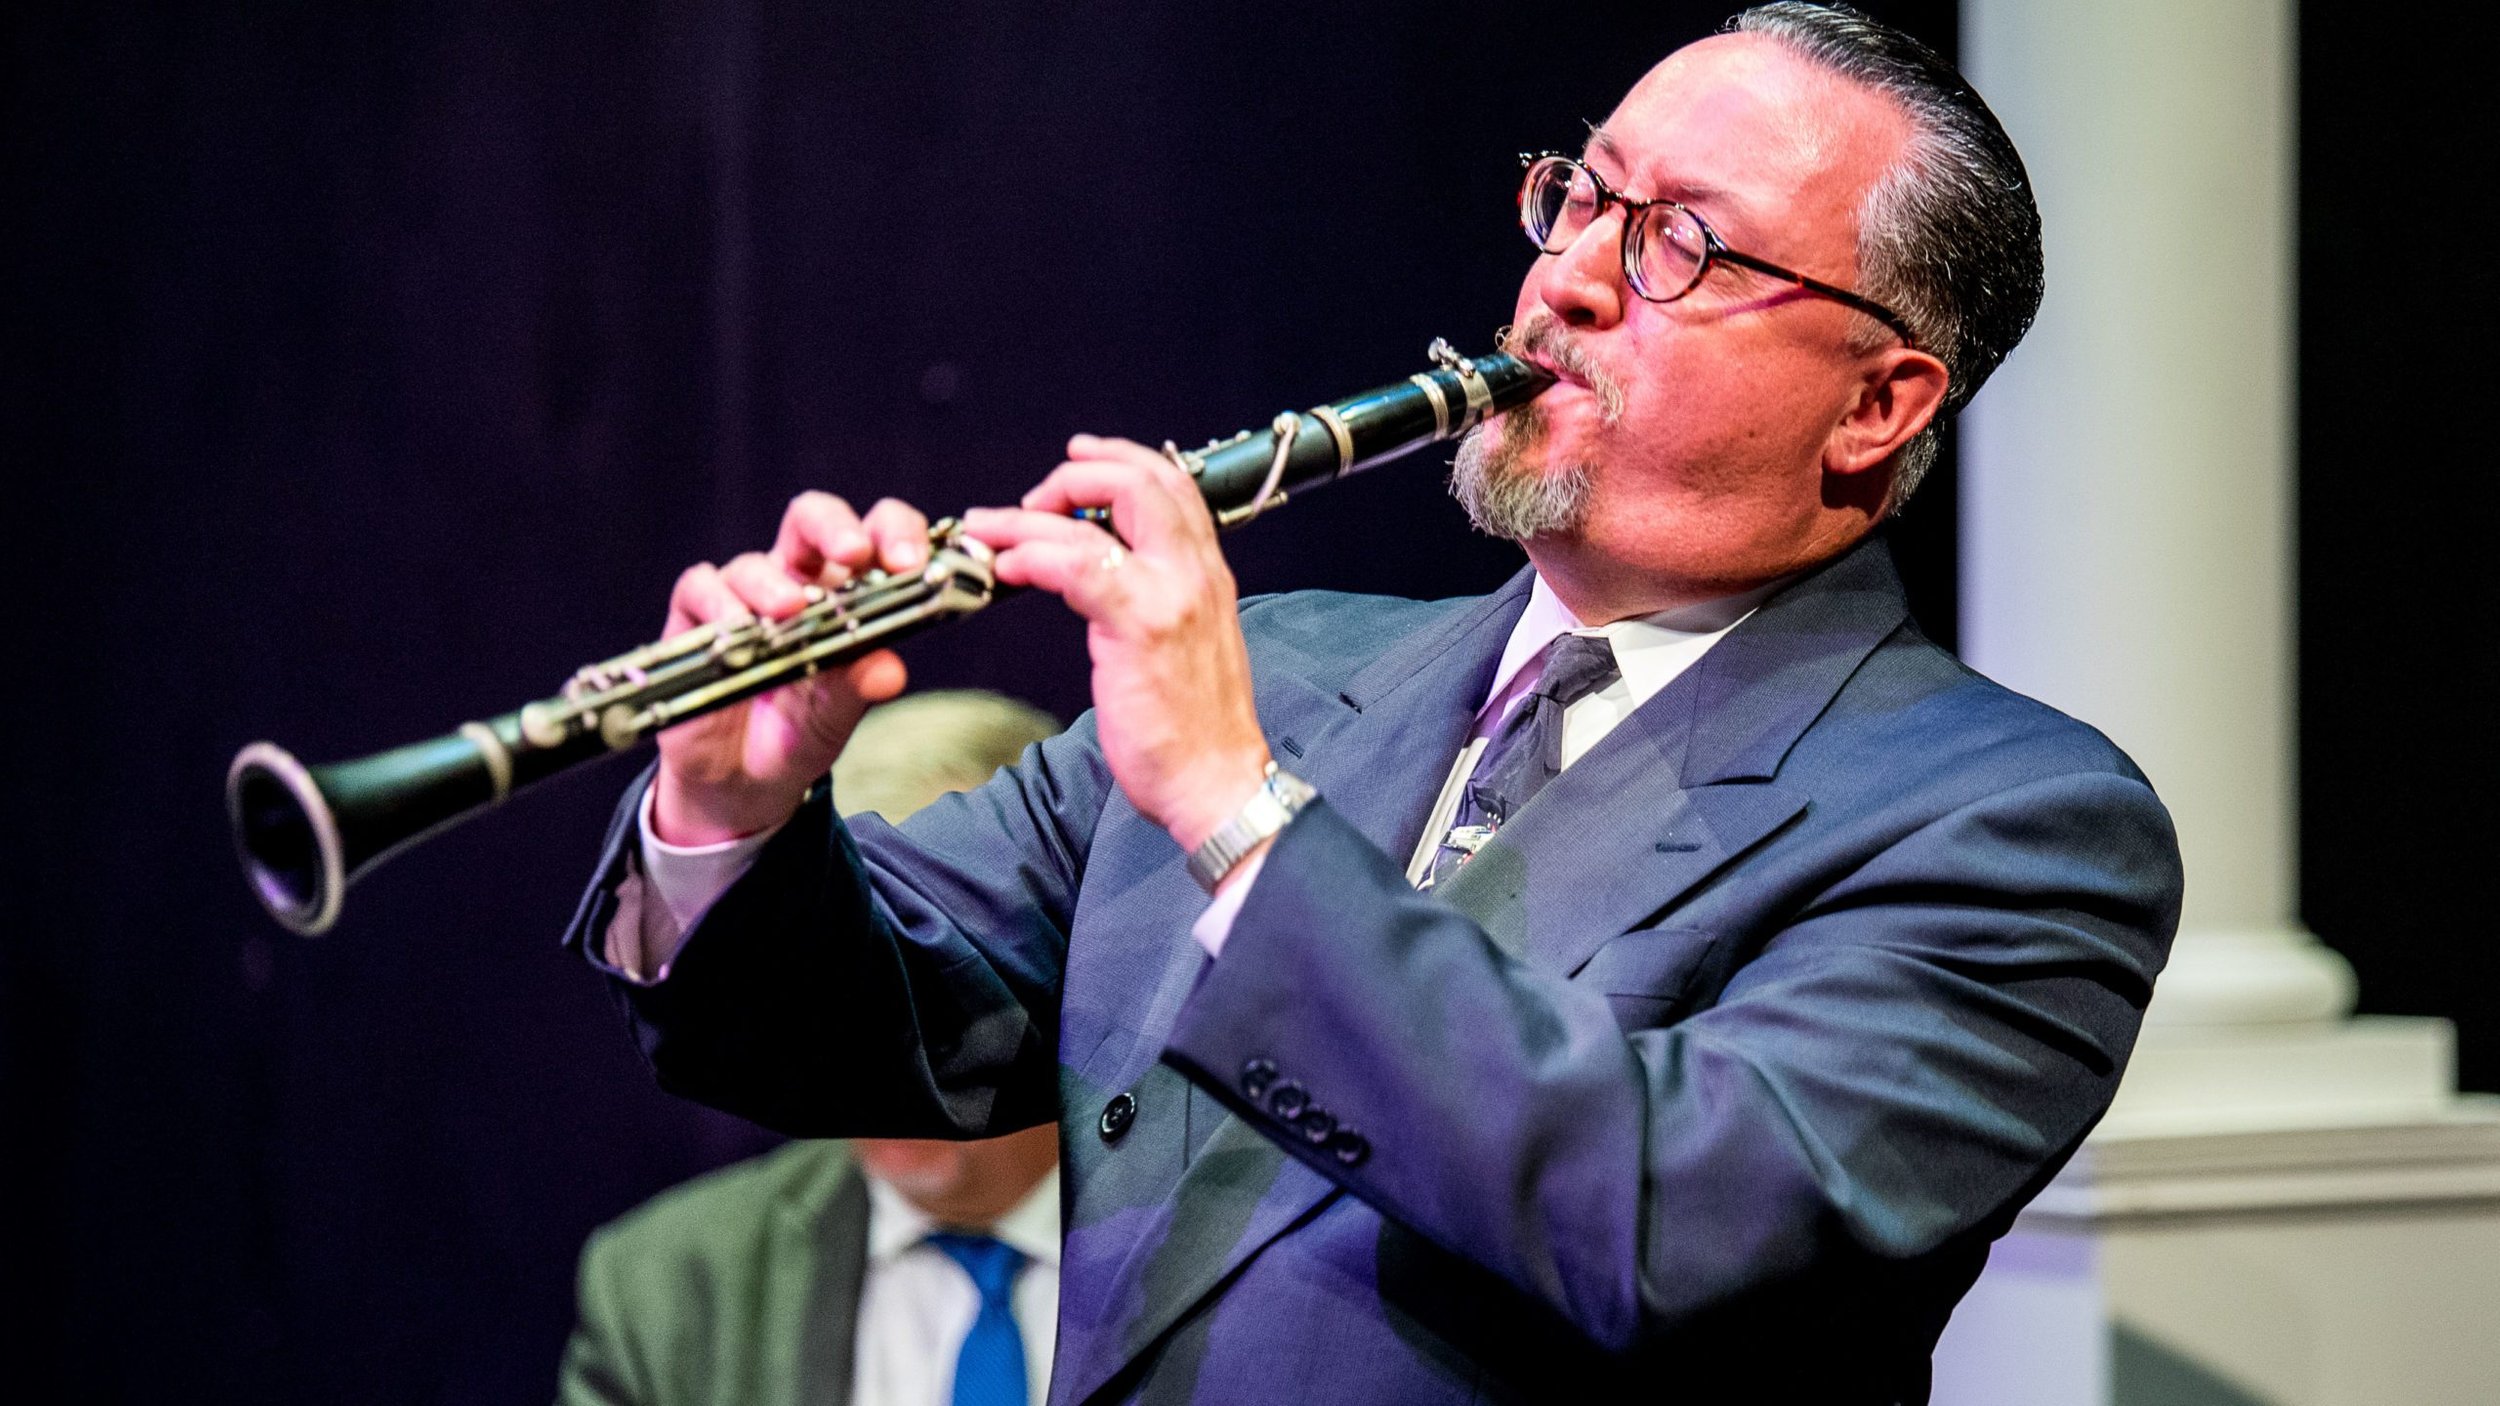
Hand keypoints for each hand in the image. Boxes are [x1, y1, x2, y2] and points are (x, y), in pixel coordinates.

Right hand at [649, 493, 928, 844]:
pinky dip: (717, 602)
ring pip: (754, 562)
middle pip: (813, 520)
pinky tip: (735, 629)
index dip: (896, 534)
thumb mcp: (836, 716)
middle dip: (835, 527)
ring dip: (773, 583)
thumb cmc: (799, 733)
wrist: (741, 782)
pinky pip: (700, 588)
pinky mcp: (696, 618)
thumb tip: (890, 670)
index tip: (911, 564)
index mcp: (846, 592)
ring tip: (789, 611)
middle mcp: (796, 581)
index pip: (875, 537)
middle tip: (854, 552)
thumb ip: (859, 688)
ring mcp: (744, 596)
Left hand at [963, 435, 1271, 853]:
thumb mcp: (1186, 643)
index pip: (1171, 484)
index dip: (1119, 459)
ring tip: (990, 528)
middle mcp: (1195, 572)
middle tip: (1033, 499)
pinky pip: (1077, 569)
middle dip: (1075, 474)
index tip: (1075, 460)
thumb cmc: (1195, 729)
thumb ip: (1156, 600)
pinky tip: (1008, 568)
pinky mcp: (1140, 627)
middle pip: (1140, 480)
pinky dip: (1033, 556)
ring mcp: (1170, 596)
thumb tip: (1104, 578)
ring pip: (1099, 517)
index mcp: (1207, 573)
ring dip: (1030, 515)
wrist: (1218, 782)